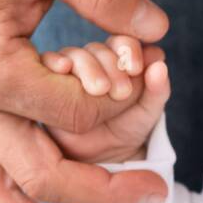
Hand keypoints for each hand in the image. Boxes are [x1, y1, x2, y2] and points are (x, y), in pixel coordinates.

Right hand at [42, 37, 171, 164]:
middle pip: (94, 49)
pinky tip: (62, 69)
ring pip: (70, 55)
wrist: (103, 160)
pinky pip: (43, 67)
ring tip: (98, 90)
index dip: (128, 49)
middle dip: (108, 63)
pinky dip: (53, 62)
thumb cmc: (128, 130)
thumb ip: (157, 89)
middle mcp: (90, 63)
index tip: (136, 68)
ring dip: (85, 66)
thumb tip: (159, 63)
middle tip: (121, 91)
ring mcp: (65, 74)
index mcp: (117, 61)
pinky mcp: (43, 87)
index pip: (120, 42)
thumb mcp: (148, 112)